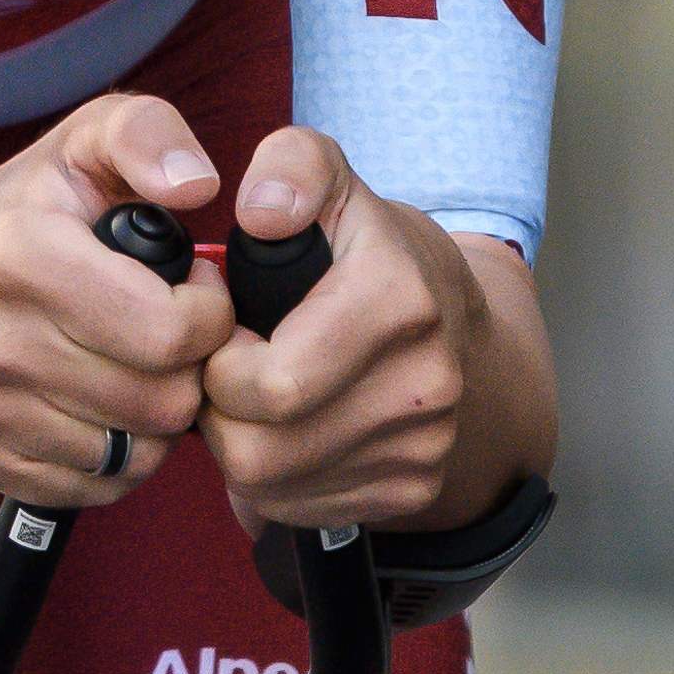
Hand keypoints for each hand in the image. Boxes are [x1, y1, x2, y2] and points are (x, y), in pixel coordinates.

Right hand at [0, 91, 234, 509]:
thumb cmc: (24, 209)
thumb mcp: (82, 143)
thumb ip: (146, 135)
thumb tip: (196, 184)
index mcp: (17, 256)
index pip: (168, 332)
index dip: (209, 313)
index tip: (192, 289)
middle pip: (159, 401)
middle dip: (189, 369)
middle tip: (171, 334)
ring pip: (133, 453)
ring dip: (157, 418)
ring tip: (138, 366)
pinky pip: (94, 488)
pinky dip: (118, 456)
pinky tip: (105, 405)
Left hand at [200, 125, 539, 536]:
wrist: (457, 323)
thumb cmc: (371, 251)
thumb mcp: (332, 179)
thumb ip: (292, 166)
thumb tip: (261, 210)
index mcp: (399, 301)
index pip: (271, 384)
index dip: (216, 361)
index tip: (222, 329)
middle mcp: (424, 385)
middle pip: (259, 447)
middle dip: (217, 410)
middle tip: (224, 369)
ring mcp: (422, 448)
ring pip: (270, 485)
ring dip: (236, 444)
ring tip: (249, 395)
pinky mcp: (410, 490)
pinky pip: (299, 507)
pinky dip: (271, 477)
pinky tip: (282, 428)